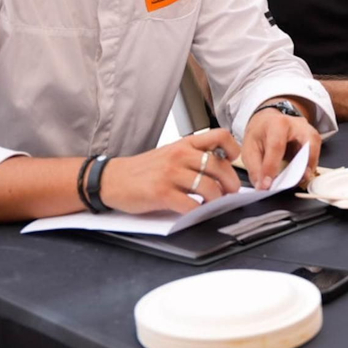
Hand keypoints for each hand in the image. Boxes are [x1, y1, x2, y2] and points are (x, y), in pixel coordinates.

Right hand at [99, 129, 243, 214]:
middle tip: (230, 192)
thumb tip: (222, 171)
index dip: (234, 148)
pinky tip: (196, 211)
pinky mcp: (161, 193)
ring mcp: (170, 174)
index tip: (235, 161)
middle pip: (219, 166)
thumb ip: (193, 157)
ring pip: (209, 187)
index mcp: (184, 143)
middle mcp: (179, 155)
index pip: (220, 136)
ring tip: (214, 203)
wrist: (112, 179)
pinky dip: (198, 211)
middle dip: (230, 183)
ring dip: (216, 199)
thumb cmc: (143, 169)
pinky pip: (190, 204)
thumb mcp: (170, 154)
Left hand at [242, 101, 321, 189]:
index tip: (267, 185)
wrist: (267, 122)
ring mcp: (307, 129)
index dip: (272, 167)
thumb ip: (255, 168)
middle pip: (308, 141)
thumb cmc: (259, 134)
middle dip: (305, 162)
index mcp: (276, 124)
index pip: (277, 146)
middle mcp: (296, 124)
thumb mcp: (249, 149)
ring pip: (316, 146)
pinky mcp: (312, 137)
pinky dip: (310, 164)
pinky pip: (315, 152)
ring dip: (310, 164)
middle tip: (296, 180)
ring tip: (300, 178)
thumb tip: (263, 187)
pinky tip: (301, 173)